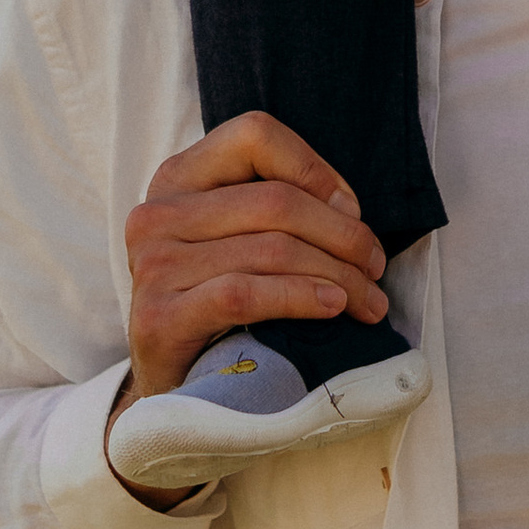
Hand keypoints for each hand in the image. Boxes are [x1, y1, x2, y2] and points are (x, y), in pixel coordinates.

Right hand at [121, 113, 389, 400]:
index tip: (351, 209)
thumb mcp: (238, 240)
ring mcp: (153, 266)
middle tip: (375, 266)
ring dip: (338, 274)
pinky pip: (246, 294)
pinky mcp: (158, 317)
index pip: (254, 135)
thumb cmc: (221, 307)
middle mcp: (157, 214)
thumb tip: (348, 208)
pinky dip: (300, 297)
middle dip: (343, 234)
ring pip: (271, 249)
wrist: (175, 392)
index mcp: (177, 178)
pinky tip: (333, 306)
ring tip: (370, 300)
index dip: (314, 168)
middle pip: (275, 200)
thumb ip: (277, 208)